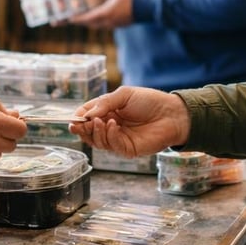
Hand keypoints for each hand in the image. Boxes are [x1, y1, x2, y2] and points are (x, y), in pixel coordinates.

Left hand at [68, 0, 133, 29]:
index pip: (86, 19)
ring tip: (82, 16)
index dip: (76, 19)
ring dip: (89, 22)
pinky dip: (97, 21)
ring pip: (96, 25)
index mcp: (105, 14)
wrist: (147, 7)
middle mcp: (107, 22)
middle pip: (90, 24)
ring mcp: (113, 24)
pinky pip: (103, 24)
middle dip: (80, 21)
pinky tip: (97, 15)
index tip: (67, 18)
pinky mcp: (118, 24)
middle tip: (71, 18)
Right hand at [70, 86, 189, 156]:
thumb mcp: (124, 95)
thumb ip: (104, 103)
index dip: (78, 118)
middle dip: (82, 128)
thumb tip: (88, 114)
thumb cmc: (150, 101)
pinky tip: (112, 125)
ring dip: (95, 131)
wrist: (172, 114)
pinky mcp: (128, 149)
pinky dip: (108, 136)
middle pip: (89, 132)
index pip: (87, 117)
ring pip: (98, 141)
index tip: (73, 118)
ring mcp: (119, 139)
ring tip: (100, 121)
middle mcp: (111, 127)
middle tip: (79, 124)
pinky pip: (112, 146)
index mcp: (108, 112)